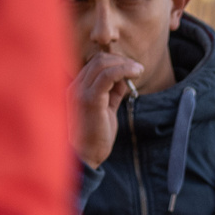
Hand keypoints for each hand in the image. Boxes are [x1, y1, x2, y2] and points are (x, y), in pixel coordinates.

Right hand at [70, 52, 143, 168]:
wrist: (86, 155)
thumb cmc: (95, 135)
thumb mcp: (106, 109)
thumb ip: (113, 93)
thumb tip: (125, 78)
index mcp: (77, 88)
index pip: (95, 63)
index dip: (116, 62)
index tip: (132, 69)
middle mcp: (75, 87)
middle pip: (99, 60)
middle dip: (122, 61)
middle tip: (138, 69)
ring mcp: (80, 92)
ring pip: (102, 64)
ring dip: (125, 64)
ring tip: (139, 70)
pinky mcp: (90, 99)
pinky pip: (108, 76)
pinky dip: (124, 70)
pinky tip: (135, 73)